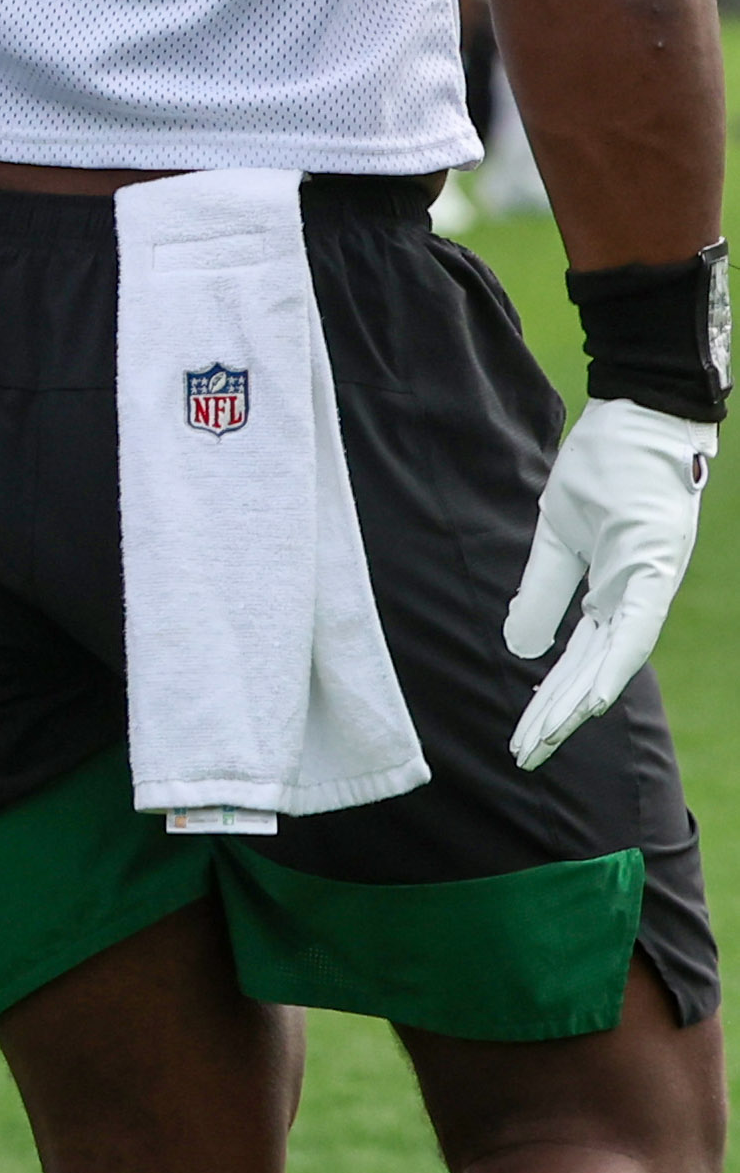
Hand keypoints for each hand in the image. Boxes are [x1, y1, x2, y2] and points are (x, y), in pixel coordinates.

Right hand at [504, 397, 716, 767]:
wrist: (640, 413)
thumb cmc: (606, 466)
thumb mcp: (556, 533)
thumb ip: (541, 591)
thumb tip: (520, 648)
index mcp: (609, 592)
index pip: (574, 661)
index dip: (548, 702)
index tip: (522, 740)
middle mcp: (632, 599)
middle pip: (588, 672)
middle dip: (555, 718)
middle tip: (524, 759)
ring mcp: (646, 588)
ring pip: (609, 662)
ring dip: (575, 703)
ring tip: (545, 742)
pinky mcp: (652, 569)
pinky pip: (632, 628)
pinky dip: (613, 665)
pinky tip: (594, 700)